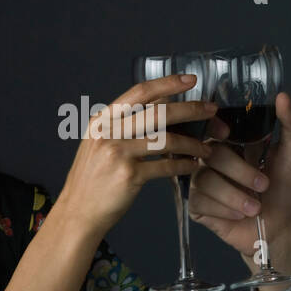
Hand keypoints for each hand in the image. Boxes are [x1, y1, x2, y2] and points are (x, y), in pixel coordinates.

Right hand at [54, 74, 214, 237]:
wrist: (78, 211)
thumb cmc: (93, 178)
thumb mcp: (100, 143)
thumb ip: (124, 124)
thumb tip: (161, 105)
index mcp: (102, 120)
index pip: (139, 92)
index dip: (168, 83)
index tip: (191, 79)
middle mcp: (109, 132)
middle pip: (159, 112)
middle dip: (191, 109)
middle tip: (212, 110)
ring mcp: (119, 153)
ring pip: (167, 140)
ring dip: (193, 143)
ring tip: (207, 148)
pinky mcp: (130, 176)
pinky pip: (166, 165)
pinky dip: (184, 165)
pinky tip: (193, 166)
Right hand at [189, 91, 290, 273]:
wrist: (280, 226)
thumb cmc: (286, 188)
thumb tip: (283, 96)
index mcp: (232, 141)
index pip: (211, 124)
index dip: (213, 126)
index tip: (227, 134)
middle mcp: (212, 158)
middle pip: (211, 154)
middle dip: (240, 171)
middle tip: (264, 185)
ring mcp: (202, 181)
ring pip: (204, 180)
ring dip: (234, 196)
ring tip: (255, 207)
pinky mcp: (197, 205)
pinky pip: (200, 202)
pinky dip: (225, 210)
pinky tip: (240, 215)